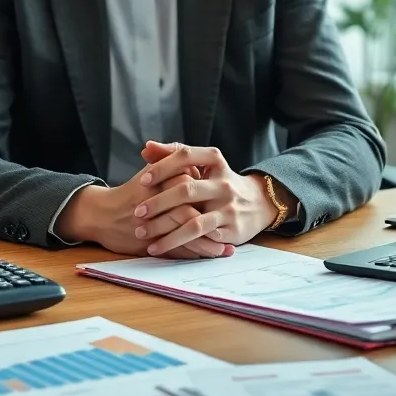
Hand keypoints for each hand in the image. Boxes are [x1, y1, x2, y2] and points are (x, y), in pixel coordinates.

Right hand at [55, 164, 234, 258]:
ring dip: (208, 241)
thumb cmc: (132, 193)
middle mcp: (156, 198)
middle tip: (230, 228)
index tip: (226, 203)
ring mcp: (152, 220)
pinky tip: (210, 255)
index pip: (191, 185)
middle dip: (213, 221)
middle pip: (192, 208)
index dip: (210, 197)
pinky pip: (177, 248)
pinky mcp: (148, 241)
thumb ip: (174, 167)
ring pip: (186, 229)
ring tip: (225, 248)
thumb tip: (199, 171)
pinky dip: (195, 253)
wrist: (102, 214)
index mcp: (159, 178)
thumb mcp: (152, 173)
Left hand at [133, 141, 280, 255]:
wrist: (258, 203)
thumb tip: (146, 147)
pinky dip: (179, 246)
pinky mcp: (231, 231)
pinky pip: (202, 241)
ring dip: (166, 231)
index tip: (143, 180)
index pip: (185, 157)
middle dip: (158, 203)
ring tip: (143, 235)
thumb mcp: (203, 164)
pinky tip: (161, 248)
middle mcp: (224, 183)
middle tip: (137, 212)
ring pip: (193, 222)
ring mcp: (228, 208)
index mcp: (215, 160)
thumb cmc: (219, 181)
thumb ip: (174, 154)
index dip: (162, 167)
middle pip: (186, 191)